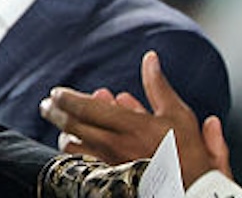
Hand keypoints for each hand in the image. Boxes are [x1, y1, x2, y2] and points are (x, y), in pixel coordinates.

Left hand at [40, 51, 230, 184]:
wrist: (195, 192)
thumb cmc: (189, 153)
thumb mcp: (178, 115)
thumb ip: (158, 86)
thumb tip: (150, 57)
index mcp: (130, 126)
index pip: (85, 108)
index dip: (66, 99)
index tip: (55, 92)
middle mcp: (115, 146)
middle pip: (72, 126)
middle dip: (54, 113)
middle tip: (46, 106)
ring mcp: (110, 164)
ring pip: (73, 148)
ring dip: (65, 133)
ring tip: (63, 127)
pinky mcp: (109, 178)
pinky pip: (82, 164)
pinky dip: (75, 152)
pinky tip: (74, 147)